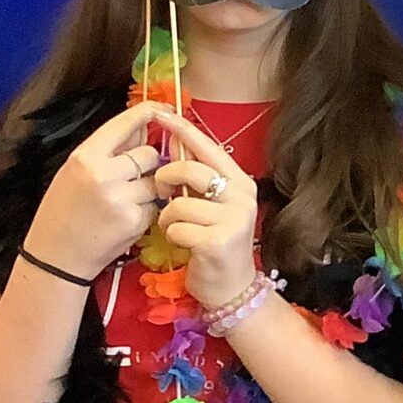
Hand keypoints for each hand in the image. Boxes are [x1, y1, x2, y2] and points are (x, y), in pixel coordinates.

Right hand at [22, 104, 169, 280]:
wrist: (55, 255)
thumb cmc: (63, 210)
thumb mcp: (75, 171)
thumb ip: (109, 150)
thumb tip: (144, 128)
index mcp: (85, 157)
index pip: (124, 124)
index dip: (147, 112)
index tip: (163, 109)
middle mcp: (103, 174)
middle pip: (149, 153)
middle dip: (146, 163)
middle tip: (129, 178)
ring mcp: (121, 199)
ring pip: (156, 180)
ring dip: (148, 188)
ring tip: (122, 200)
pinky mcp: (135, 221)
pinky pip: (154, 205)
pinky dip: (146, 210)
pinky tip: (124, 218)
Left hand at [150, 109, 260, 309]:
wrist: (232, 289)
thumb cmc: (216, 243)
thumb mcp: (213, 205)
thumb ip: (198, 177)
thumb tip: (172, 139)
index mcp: (240, 182)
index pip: (208, 147)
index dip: (182, 130)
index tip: (160, 114)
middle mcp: (242, 197)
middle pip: (191, 170)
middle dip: (166, 178)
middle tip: (161, 191)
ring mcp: (232, 220)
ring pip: (180, 202)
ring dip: (167, 215)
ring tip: (172, 225)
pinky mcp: (217, 242)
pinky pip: (177, 227)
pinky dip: (171, 235)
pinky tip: (182, 243)